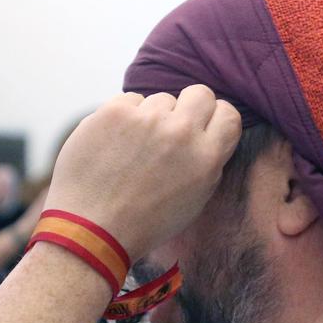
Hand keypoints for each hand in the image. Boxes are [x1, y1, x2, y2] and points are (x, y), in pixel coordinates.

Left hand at [45, 86, 241, 259]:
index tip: (203, 129)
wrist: (93, 229)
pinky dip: (124, 118)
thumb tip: (208, 133)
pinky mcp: (114, 111)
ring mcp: (147, 119)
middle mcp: (181, 132)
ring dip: (153, 117)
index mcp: (206, 157)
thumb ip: (208, 161)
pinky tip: (116, 144)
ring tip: (136, 148)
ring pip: (161, 99)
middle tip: (173, 130)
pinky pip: (129, 101)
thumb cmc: (145, 221)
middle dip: (189, 108)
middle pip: (200, 93)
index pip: (228, 113)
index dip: (215, 119)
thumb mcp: (195, 199)